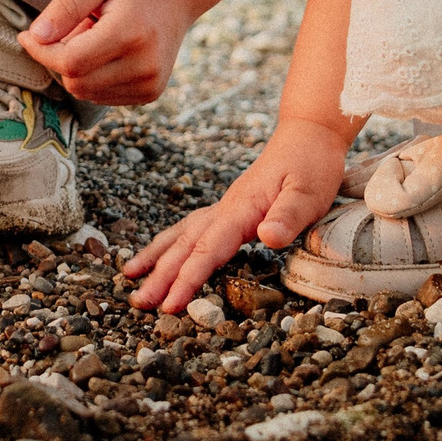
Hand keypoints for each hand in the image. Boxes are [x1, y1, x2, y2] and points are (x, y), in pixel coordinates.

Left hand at [20, 0, 194, 106]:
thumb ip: (66, 5)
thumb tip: (36, 36)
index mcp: (130, 34)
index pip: (70, 62)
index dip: (42, 51)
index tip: (30, 34)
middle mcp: (145, 66)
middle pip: (75, 82)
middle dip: (62, 57)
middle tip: (77, 27)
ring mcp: (150, 84)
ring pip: (85, 92)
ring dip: (78, 68)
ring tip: (96, 37)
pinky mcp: (150, 94)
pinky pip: (101, 96)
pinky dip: (93, 77)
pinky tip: (108, 52)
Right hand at [123, 114, 348, 311]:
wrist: (307, 134)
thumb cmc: (311, 164)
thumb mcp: (309, 193)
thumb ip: (288, 216)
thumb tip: (265, 238)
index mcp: (240, 209)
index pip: (207, 250)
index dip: (187, 280)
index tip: (169, 306)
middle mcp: (225, 208)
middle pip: (185, 245)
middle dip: (159, 276)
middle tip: (137, 303)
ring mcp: (224, 207)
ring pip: (181, 234)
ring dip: (156, 256)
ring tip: (130, 274)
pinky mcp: (229, 207)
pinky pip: (192, 227)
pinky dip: (172, 241)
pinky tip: (164, 250)